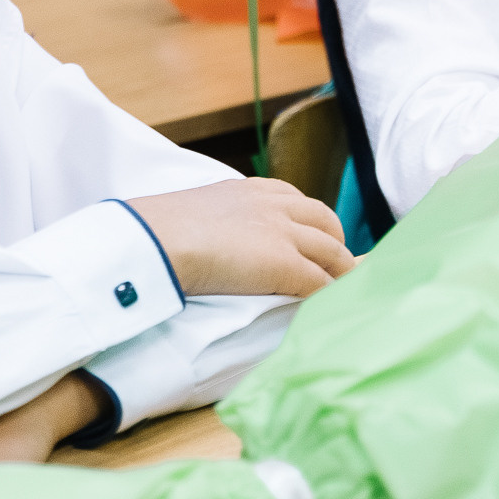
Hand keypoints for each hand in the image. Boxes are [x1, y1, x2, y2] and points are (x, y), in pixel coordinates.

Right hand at [127, 176, 352, 298]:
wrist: (155, 240)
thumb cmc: (156, 231)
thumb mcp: (193, 211)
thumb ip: (212, 221)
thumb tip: (202, 239)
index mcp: (249, 189)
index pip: (294, 199)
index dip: (308, 221)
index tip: (310, 237)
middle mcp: (274, 205)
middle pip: (325, 221)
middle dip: (335, 243)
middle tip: (334, 266)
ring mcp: (283, 233)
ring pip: (333, 252)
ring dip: (341, 272)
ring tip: (343, 290)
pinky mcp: (285, 264)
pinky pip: (321, 282)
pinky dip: (329, 295)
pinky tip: (329, 308)